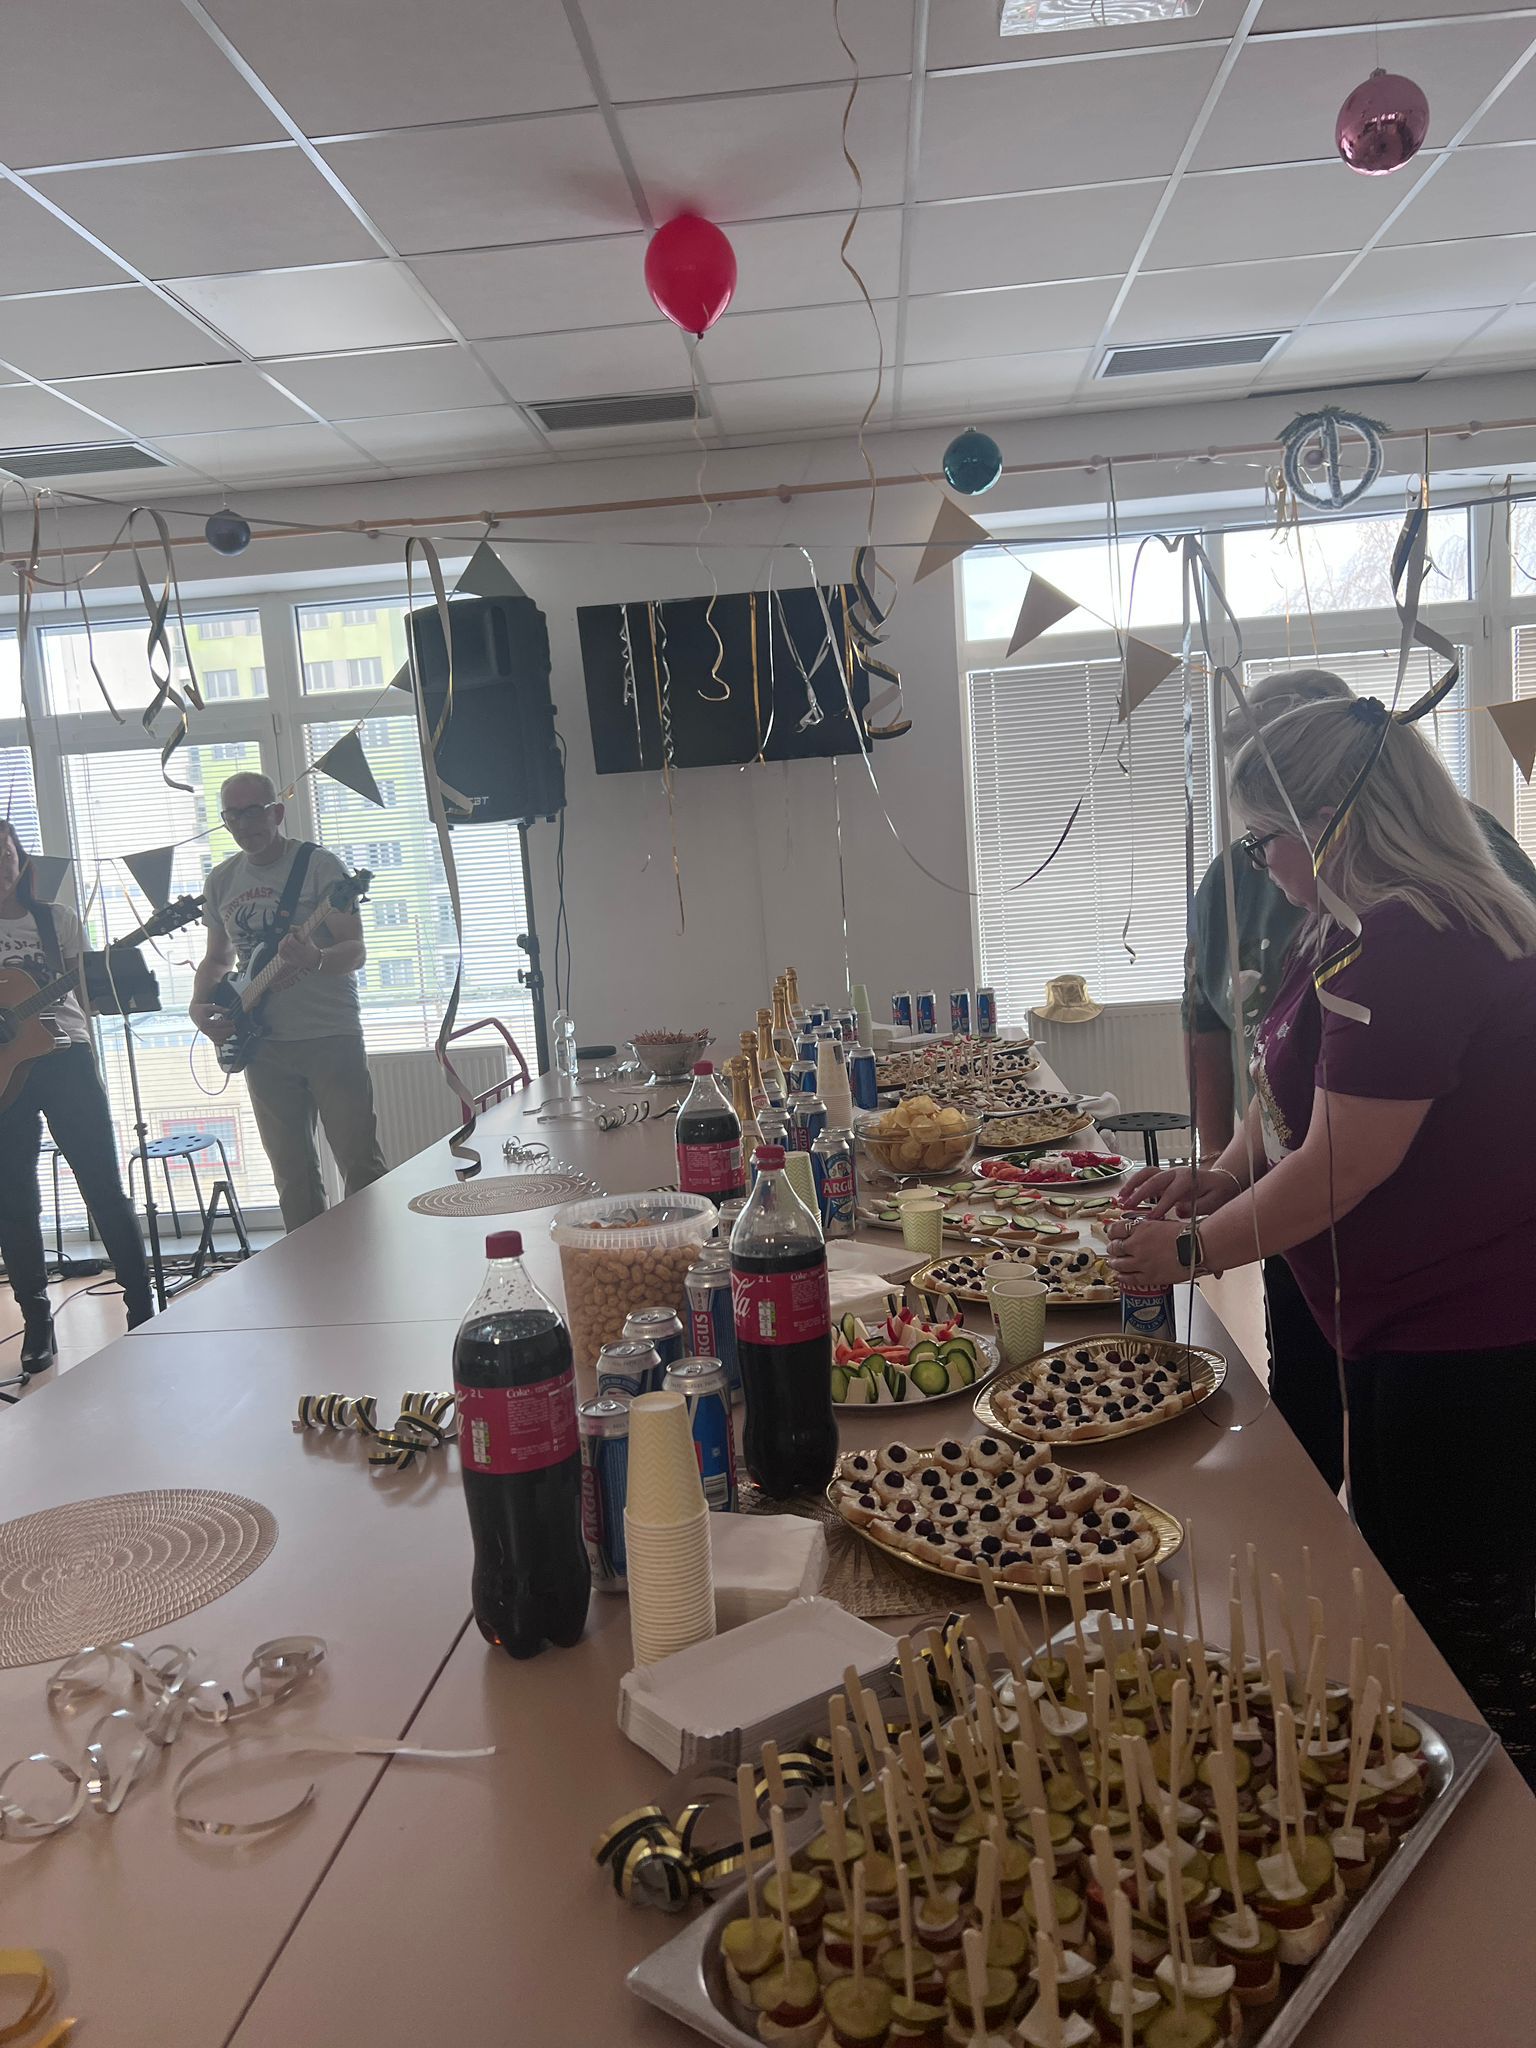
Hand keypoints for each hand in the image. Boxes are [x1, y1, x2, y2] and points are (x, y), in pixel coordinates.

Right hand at [191, 1002, 234, 1046]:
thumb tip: (229, 1011)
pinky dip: (220, 1042)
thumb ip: (220, 1009)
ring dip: (224, 1037)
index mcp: (203, 1021)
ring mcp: (205, 1033)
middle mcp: (203, 1029)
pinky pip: (213, 1040)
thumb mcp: (210, 1006)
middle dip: (226, 1031)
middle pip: (216, 1032)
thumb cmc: (203, 1009)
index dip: (225, 1024)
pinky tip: (227, 1040)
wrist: (194, 1013)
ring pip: (215, 1038)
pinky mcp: (207, 1035)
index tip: (233, 1022)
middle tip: (234, 1028)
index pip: (216, 1024)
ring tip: (232, 1033)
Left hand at [278, 932, 322, 974]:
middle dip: (285, 938)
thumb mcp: (309, 941)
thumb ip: (302, 934)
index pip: (291, 941)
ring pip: (281, 950)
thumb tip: (292, 926)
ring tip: (285, 940)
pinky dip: (280, 949)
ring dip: (282, 943)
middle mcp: (297, 956)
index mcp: (303, 950)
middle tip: (288, 936)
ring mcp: (293, 960)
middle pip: (285, 945)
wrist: (314, 962)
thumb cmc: (312, 950)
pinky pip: (281, 954)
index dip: (290, 936)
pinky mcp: (290, 962)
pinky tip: (283, 946)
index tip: (293, 934)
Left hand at [1105, 1215, 1187, 1289]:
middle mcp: (1137, 1245)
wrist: (1197, 1248)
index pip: (1116, 1229)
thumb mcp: (1163, 1224)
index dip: (1112, 1232)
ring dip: (1114, 1262)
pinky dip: (1122, 1277)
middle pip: (1115, 1247)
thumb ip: (1148, 1228)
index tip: (1112, 1233)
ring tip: (1114, 1262)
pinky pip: (1129, 1279)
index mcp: (1141, 1228)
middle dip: (1112, 1248)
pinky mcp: (1148, 1276)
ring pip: (1119, 1264)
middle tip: (1113, 1249)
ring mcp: (1141, 1262)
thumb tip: (1141, 1229)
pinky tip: (1120, 1276)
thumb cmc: (1187, 1234)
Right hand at [1116, 1164, 1237, 1220]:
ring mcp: (1169, 1173)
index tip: (1151, 1219)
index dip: (1160, 1206)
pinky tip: (1124, 1194)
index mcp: (1189, 1179)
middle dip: (1139, 1194)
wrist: (1222, 1181)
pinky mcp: (1164, 1176)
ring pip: (1146, 1174)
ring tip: (1120, 1199)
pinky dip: (1134, 1183)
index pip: (1171, 1193)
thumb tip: (1180, 1212)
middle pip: (1154, 1181)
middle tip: (1127, 1207)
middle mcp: (1176, 1173)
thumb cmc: (1218, 1193)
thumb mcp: (1214, 1202)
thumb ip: (1198, 1207)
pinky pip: (1146, 1175)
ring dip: (1132, 1185)